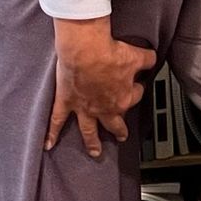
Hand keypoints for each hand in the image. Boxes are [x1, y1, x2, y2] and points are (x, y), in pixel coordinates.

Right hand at [49, 16, 156, 157]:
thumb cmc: (109, 53)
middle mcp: (104, 107)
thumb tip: (151, 59)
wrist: (86, 50)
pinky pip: (58, 120)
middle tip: (121, 136)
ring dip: (92, 142)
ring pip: (89, 130)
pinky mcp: (66, 101)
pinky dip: (52, 133)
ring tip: (94, 151)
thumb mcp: (136, 55)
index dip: (136, 89)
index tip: (135, 84)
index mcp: (123, 97)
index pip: (135, 96)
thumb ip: (146, 60)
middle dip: (119, 130)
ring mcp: (84, 108)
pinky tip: (49, 144)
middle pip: (114, 123)